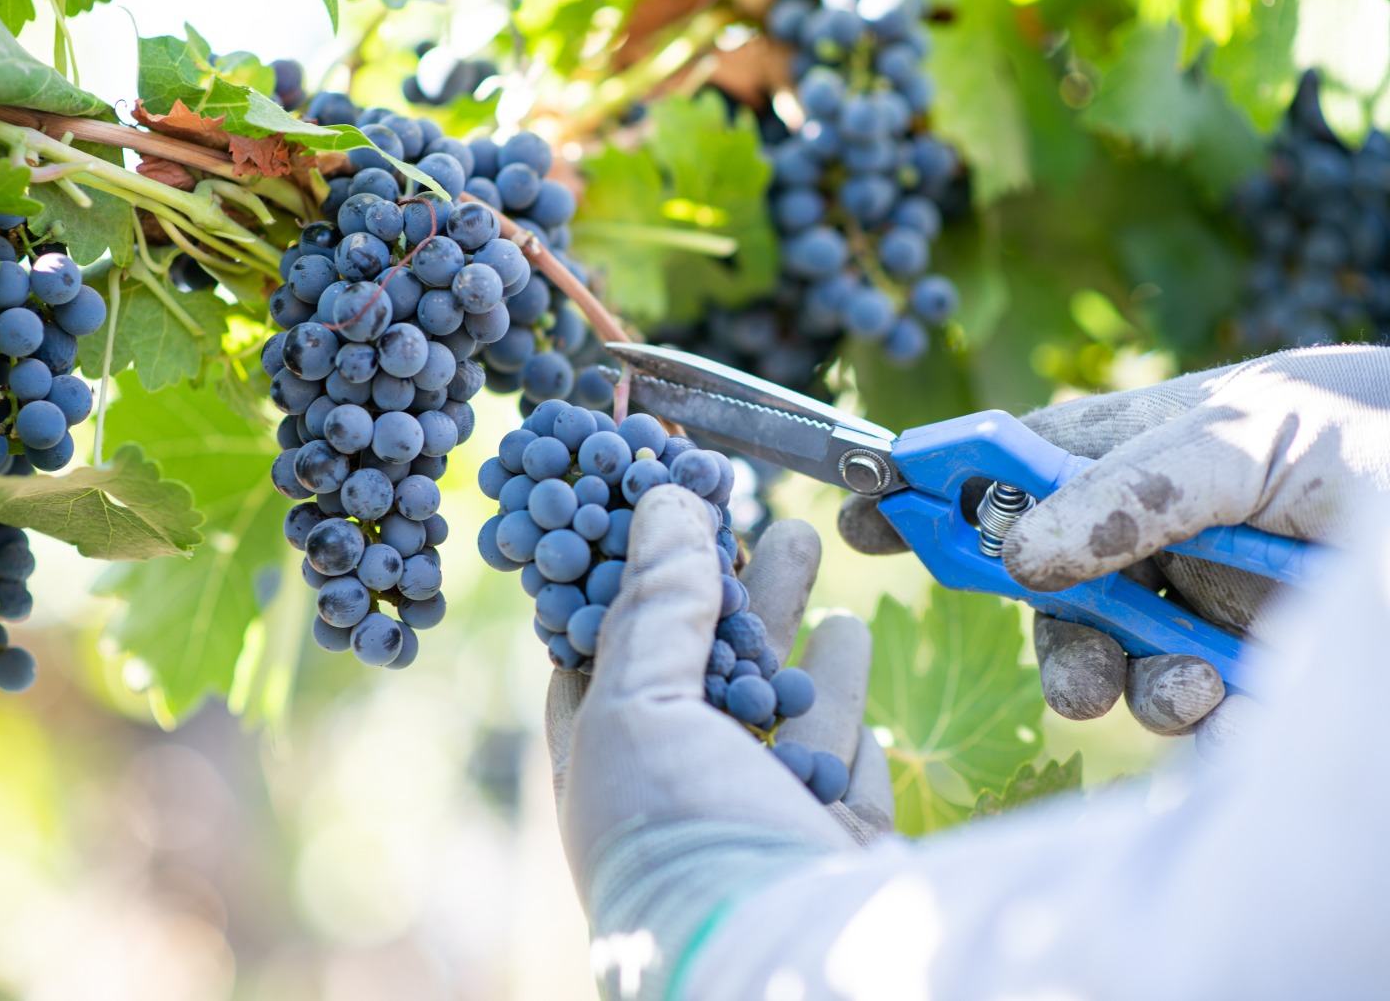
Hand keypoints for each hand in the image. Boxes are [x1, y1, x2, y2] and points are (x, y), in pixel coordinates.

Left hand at [544, 487, 891, 989]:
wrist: (792, 964)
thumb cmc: (686, 837)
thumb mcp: (641, 703)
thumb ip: (659, 603)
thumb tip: (668, 502)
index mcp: (605, 768)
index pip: (608, 654)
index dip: (633, 578)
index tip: (661, 513)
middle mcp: (678, 796)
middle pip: (704, 666)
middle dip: (730, 586)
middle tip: (755, 514)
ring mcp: (761, 823)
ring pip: (778, 705)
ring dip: (792, 626)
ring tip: (805, 544)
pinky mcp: (834, 845)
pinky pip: (839, 765)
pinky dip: (845, 705)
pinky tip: (850, 645)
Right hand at [839, 345, 1389, 743]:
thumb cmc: (1349, 433)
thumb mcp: (1235, 442)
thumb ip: (1125, 492)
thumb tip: (1016, 555)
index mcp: (1119, 450)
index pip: (997, 466)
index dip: (927, 488)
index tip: (863, 510)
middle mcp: (1135, 528)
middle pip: (1035, 584)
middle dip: (1037, 628)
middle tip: (1065, 663)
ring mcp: (1179, 597)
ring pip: (1096, 657)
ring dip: (1114, 682)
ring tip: (1165, 689)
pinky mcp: (1227, 663)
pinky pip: (1170, 706)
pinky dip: (1184, 717)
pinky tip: (1219, 702)